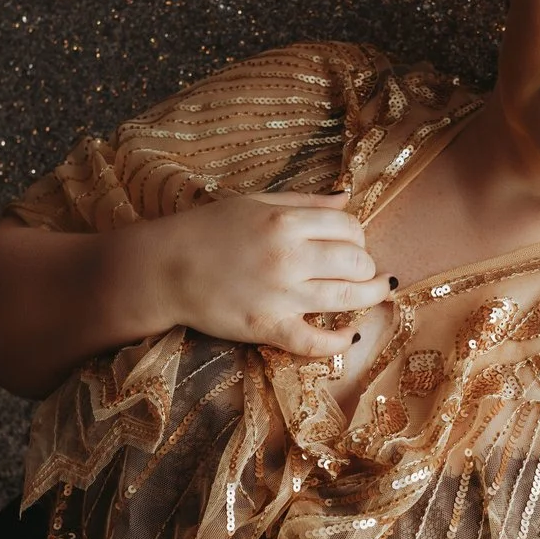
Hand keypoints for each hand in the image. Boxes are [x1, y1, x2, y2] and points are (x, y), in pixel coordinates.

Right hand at [129, 190, 386, 357]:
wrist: (163, 268)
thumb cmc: (207, 230)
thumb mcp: (255, 202)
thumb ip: (305, 201)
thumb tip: (347, 196)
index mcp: (285, 221)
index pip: (349, 226)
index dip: (358, 235)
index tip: (353, 243)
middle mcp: (288, 257)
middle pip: (356, 262)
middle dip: (367, 266)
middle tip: (363, 269)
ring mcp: (280, 295)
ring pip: (348, 298)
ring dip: (370, 297)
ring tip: (376, 294)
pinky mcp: (268, 327)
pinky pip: (314, 341)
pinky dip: (338, 342)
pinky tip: (349, 336)